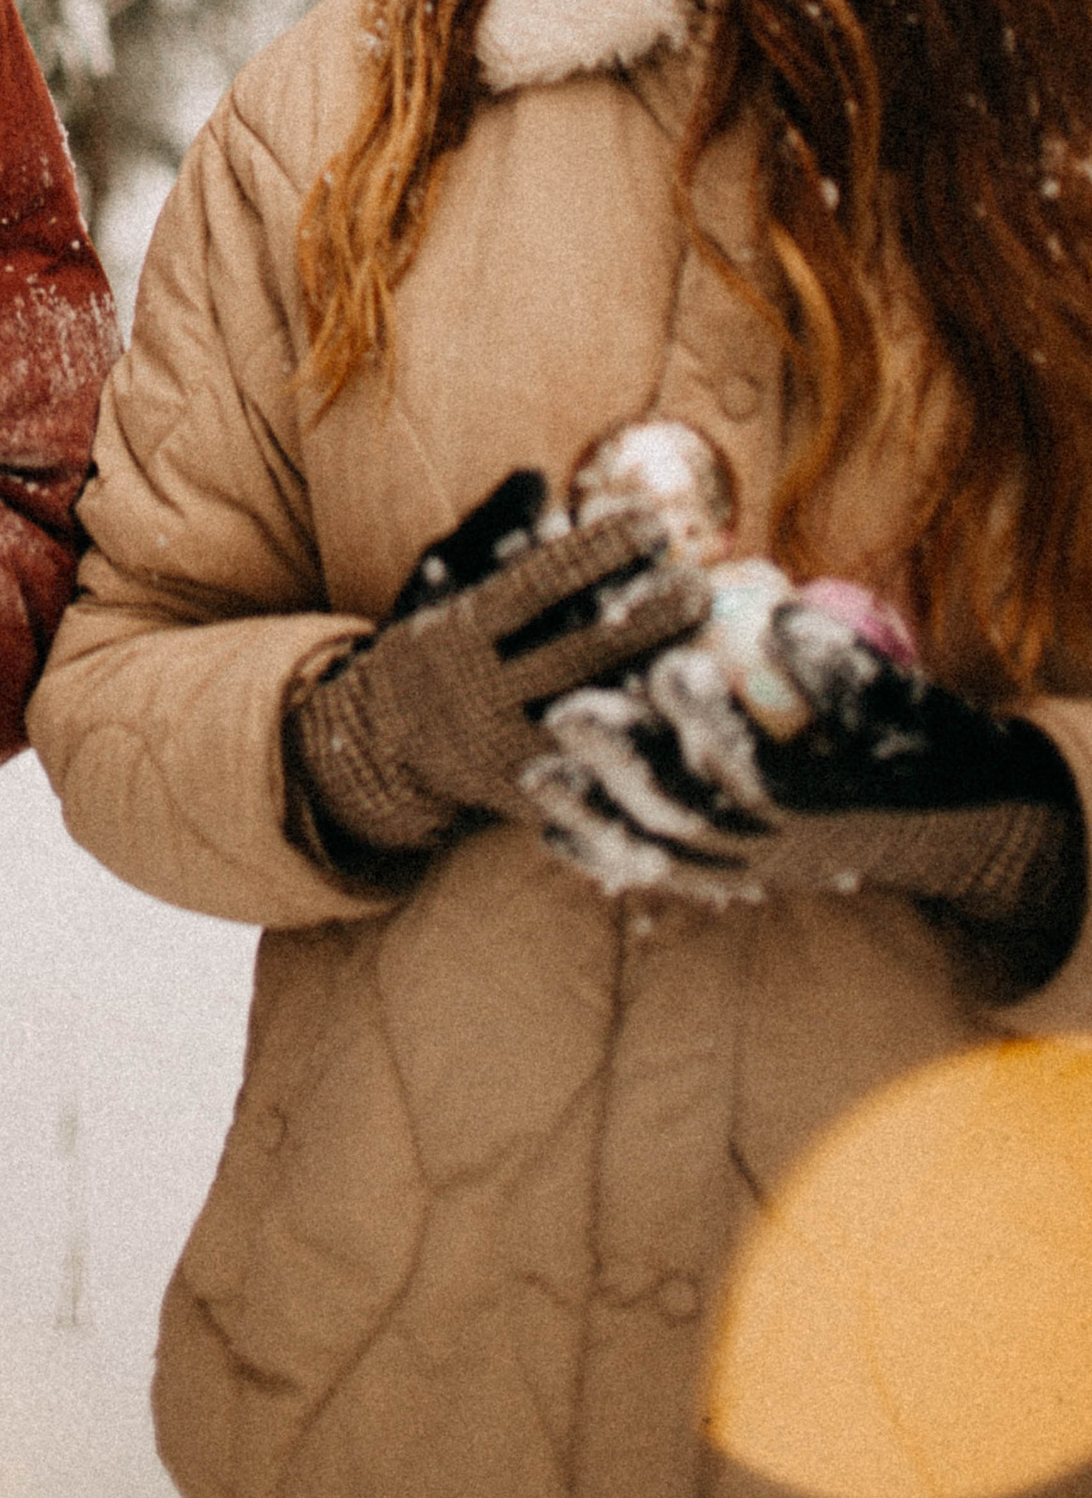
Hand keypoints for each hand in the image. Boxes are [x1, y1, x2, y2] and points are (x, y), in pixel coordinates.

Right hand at [284, 469, 709, 864]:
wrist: (381, 749)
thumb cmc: (429, 644)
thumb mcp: (440, 581)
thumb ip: (488, 530)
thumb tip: (537, 475)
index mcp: (460, 633)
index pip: (535, 586)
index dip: (595, 553)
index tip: (652, 523)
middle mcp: (483, 695)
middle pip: (576, 655)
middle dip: (643, 621)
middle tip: (701, 587)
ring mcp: (509, 755)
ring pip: (593, 723)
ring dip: (653, 691)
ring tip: (713, 658)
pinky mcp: (533, 803)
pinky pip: (594, 781)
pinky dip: (639, 756)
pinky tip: (691, 728)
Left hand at [525, 598, 1086, 964]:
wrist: (961, 841)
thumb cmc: (930, 754)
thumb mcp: (912, 711)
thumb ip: (850, 672)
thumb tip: (783, 618)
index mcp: (823, 803)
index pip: (755, 768)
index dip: (707, 721)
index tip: (666, 666)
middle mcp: (778, 848)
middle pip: (689, 812)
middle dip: (624, 764)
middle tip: (567, 712)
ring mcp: (751, 869)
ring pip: (663, 852)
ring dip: (597, 815)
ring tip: (536, 774)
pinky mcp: (733, 880)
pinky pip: (658, 876)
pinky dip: (605, 854)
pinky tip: (550, 826)